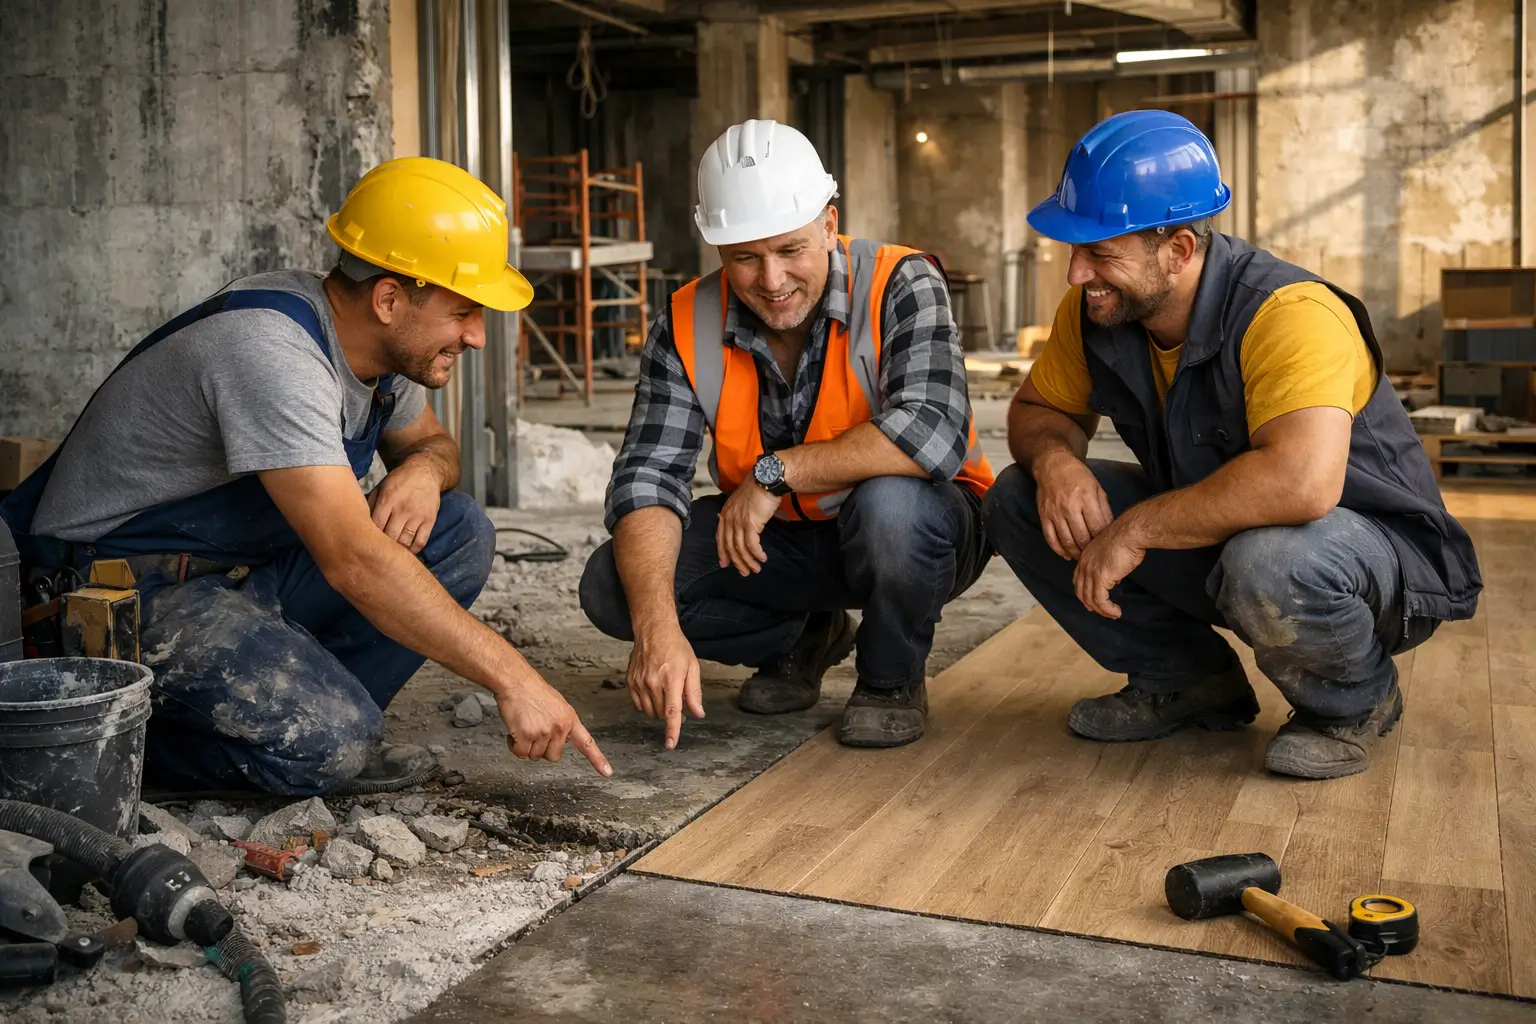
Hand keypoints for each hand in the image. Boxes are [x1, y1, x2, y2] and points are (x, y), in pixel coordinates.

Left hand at [368, 460, 442, 553]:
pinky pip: (421, 541)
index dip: (369, 536)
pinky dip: (413, 550)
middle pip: (390, 536)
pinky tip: (406, 552)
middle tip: (375, 553)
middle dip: (382, 546)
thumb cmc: (400, 480)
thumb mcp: (381, 486)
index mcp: (388, 499)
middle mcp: (403, 508)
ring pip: (405, 541)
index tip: (365, 543)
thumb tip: (360, 521)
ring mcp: (418, 515)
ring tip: (389, 555)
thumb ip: (371, 503)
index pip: (376, 524)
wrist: (425, 472)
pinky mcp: (430, 520)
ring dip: (397, 551)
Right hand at [495, 676, 612, 775]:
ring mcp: (544, 732)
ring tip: (524, 726)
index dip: (597, 759)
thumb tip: (560, 739)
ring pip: (534, 756)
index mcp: (570, 719)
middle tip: (534, 731)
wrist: (516, 681)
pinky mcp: (527, 735)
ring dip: (526, 746)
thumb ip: (562, 724)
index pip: (587, 743)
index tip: (607, 771)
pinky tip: (515, 731)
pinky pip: (520, 753)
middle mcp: (560, 727)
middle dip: (541, 749)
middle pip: (553, 756)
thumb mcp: (557, 705)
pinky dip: (514, 745)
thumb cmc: (533, 691)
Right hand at [627, 625, 704, 749]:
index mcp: (671, 680)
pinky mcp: (630, 682)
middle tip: (678, 701)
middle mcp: (653, 683)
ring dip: (660, 710)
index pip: (672, 712)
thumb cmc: (675, 647)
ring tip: (666, 693)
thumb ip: (694, 693)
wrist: (653, 631)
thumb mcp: (692, 667)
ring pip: (650, 711)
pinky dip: (648, 704)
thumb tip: (697, 713)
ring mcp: (639, 683)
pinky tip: (654, 691)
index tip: (670, 744)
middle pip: (662, 714)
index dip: (672, 730)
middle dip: (672, 714)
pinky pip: (639, 704)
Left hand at [716, 479, 778, 575]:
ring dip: (748, 561)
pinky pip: (752, 544)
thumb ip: (739, 514)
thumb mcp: (743, 501)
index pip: (720, 537)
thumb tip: (744, 526)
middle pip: (730, 546)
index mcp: (726, 513)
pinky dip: (756, 554)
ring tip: (756, 569)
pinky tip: (762, 558)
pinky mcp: (750, 523)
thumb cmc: (758, 488)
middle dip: (737, 562)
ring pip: (740, 548)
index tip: (725, 564)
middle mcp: (729, 518)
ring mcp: (739, 521)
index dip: (722, 552)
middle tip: (745, 572)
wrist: (766, 479)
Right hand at [1034, 454, 1113, 559]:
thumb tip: (1109, 530)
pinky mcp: (1044, 516)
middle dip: (1090, 550)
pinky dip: (1059, 550)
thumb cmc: (1078, 476)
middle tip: (1096, 556)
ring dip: (1076, 553)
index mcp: (1086, 499)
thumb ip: (1104, 510)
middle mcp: (1070, 507)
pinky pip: (1051, 539)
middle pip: (1082, 538)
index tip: (1106, 545)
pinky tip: (1067, 555)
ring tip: (1084, 558)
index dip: (1102, 540)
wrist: (1052, 466)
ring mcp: (1055, 513)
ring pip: (1067, 541)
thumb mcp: (1097, 488)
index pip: (1097, 527)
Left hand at [1072, 516, 1146, 618]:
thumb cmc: (1128, 538)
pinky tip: (1116, 612)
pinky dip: (1107, 609)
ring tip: (1113, 614)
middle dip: (1090, 604)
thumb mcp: (1112, 553)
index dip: (1084, 592)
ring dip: (1101, 610)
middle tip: (1102, 611)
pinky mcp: (1100, 577)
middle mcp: (1084, 564)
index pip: (1078, 579)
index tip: (1093, 601)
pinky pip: (1100, 600)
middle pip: (1081, 591)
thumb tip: (1114, 578)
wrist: (1131, 532)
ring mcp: (1091, 571)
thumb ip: (1108, 565)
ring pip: (1090, 598)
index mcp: (1086, 556)